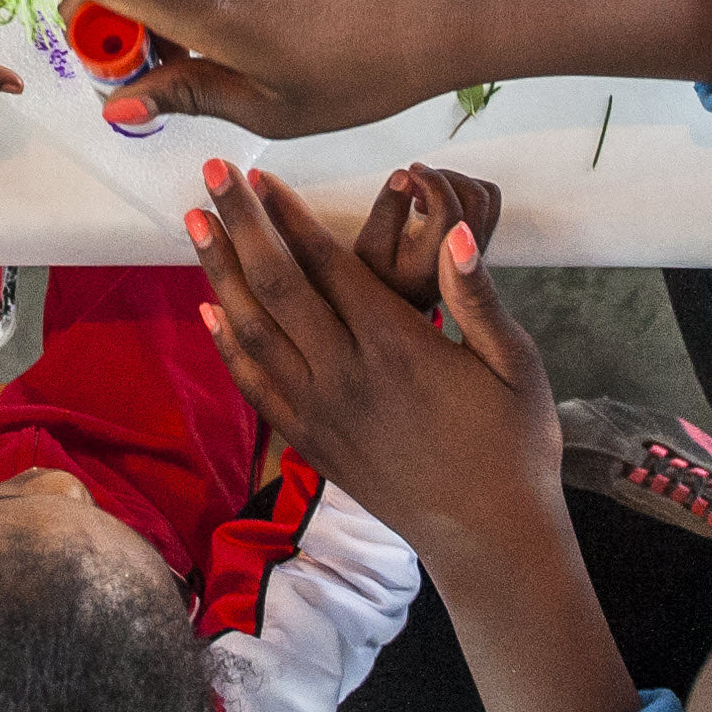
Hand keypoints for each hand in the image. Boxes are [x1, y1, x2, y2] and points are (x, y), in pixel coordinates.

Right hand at [56, 0, 711, 139]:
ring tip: (186, 56)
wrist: (438, 8)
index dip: (77, 22)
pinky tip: (220, 34)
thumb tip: (118, 104)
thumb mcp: (270, 107)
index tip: (109, 67)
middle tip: (132, 61)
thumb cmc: (364, 70)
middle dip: (92, 3)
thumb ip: (184, 95)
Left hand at [186, 159, 563, 577]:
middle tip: (211, 174)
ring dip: (221, 274)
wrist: (488, 538)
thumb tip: (458, 232)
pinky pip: (256, 386)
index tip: (260, 175)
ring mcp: (321, 412)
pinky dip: (226, 346)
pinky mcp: (312, 443)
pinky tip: (209, 311)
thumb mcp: (516, 364)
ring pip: (253, 331)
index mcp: (397, 346)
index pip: (327, 265)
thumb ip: (478, 297)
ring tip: (195, 224)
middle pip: (277, 285)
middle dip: (241, 225)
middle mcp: (346, 375)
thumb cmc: (514, 446)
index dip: (289, 216)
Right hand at [351, 163, 501, 313]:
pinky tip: (434, 201)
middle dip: (444, 177)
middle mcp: (466, 258)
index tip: (410, 172)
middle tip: (415, 178)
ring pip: (487, 197)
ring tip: (422, 191)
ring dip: (456, 182)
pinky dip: (463, 190)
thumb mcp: (370, 247)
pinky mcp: (480, 241)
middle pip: (476, 197)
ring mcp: (479, 250)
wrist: (404, 300)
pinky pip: (487, 202)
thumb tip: (404, 177)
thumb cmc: (384, 275)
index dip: (432, 182)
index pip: (450, 211)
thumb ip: (386, 210)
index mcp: (436, 263)